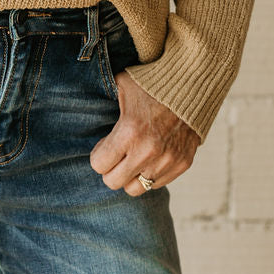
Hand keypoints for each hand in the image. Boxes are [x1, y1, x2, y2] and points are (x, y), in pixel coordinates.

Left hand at [89, 72, 200, 193]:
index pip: (98, 165)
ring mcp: (167, 161)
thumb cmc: (152, 84)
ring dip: (130, 175)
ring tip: (134, 158)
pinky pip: (157, 184)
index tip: (105, 146)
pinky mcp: (182, 164)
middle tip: (117, 155)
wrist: (193, 84)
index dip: (98, 156)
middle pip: (113, 182)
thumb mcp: (122, 86)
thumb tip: (80, 102)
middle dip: (110, 169)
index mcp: (129, 132)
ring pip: (135, 189)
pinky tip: (151, 157)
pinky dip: (151, 174)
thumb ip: (104, 102)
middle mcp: (147, 152)